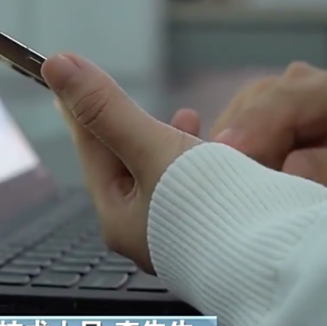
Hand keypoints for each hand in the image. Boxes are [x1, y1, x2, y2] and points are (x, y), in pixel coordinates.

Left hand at [42, 53, 199, 272]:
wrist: (269, 259)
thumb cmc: (207, 210)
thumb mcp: (152, 149)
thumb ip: (108, 108)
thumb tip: (57, 66)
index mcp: (117, 216)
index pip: (91, 149)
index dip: (82, 107)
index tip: (71, 74)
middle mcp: (141, 232)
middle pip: (125, 164)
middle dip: (128, 125)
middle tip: (122, 92)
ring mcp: (176, 237)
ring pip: (162, 176)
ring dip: (168, 140)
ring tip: (185, 115)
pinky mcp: (210, 235)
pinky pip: (192, 190)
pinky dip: (197, 162)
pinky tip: (217, 148)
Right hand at [176, 62, 326, 192]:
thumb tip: (293, 167)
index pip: (282, 101)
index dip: (253, 126)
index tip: (230, 153)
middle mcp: (292, 80)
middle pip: (250, 110)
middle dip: (240, 150)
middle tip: (242, 192)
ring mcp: (264, 90)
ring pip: (231, 120)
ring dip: (232, 156)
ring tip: (252, 190)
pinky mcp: (244, 106)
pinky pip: (224, 130)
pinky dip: (227, 155)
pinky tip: (241, 177)